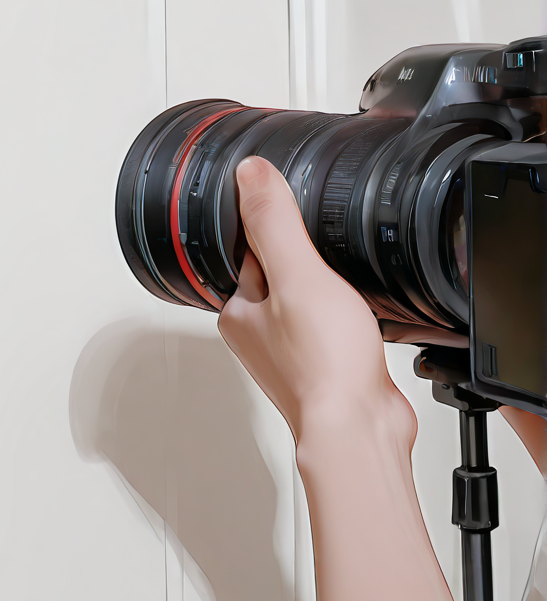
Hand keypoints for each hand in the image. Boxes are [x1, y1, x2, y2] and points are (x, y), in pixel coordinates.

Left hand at [218, 156, 414, 448]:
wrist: (360, 426)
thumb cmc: (323, 365)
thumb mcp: (298, 276)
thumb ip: (274, 224)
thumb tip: (250, 174)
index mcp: (236, 310)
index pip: (246, 250)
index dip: (270, 224)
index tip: (288, 205)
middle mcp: (257, 333)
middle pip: (278, 274)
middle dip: (302, 258)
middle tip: (326, 243)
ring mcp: (292, 351)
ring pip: (306, 300)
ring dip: (327, 288)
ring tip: (346, 281)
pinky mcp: (325, 365)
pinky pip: (331, 326)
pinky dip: (345, 314)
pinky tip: (363, 312)